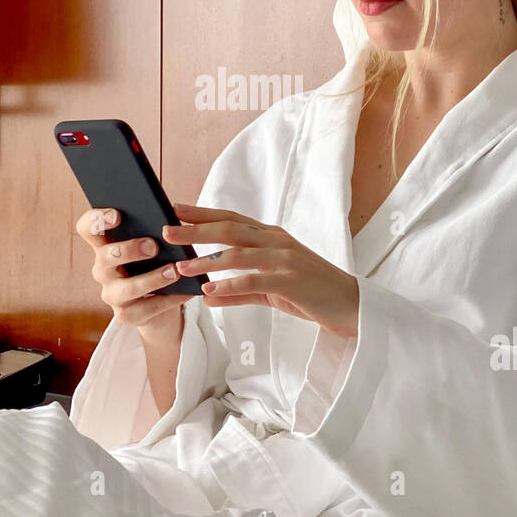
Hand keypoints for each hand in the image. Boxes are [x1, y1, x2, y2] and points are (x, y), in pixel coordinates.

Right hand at [75, 207, 194, 329]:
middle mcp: (102, 270)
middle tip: (152, 246)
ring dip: (152, 278)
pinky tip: (186, 291)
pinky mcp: (126, 315)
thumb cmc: (155, 266)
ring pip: (127, 288)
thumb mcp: (153, 247)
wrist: (158, 308)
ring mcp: (112, 294)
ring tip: (174, 271)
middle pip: (105, 256)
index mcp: (105, 246)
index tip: (117, 215)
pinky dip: (169, 299)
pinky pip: (147, 308)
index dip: (96, 219)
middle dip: (129, 250)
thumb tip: (170, 212)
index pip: (87, 228)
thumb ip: (153, 230)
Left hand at [163, 203, 359, 338]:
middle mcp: (276, 241)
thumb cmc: (310, 294)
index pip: (230, 219)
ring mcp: (284, 259)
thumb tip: (206, 295)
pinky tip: (209, 290)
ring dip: (205, 259)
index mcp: (271, 236)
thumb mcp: (270, 290)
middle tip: (166, 230)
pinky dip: (230, 285)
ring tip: (181, 267)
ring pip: (237, 253)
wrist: (350, 306)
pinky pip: (254, 280)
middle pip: (229, 229)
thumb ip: (239, 291)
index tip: (174, 210)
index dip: (202, 213)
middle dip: (195, 229)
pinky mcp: (290, 280)